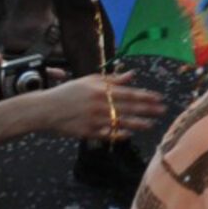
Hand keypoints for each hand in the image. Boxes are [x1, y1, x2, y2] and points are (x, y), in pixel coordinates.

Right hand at [33, 71, 168, 142]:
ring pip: (120, 122)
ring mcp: (93, 120)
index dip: (146, 97)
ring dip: (138, 124)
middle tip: (162, 111)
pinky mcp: (87, 132)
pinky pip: (107, 134)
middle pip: (129, 108)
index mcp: (101, 91)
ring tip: (151, 124)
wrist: (45, 109)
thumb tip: (133, 74)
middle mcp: (99, 105)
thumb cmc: (69, 92)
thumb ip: (113, 79)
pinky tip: (129, 134)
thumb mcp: (90, 81)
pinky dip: (119, 134)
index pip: (129, 94)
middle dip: (148, 110)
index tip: (159, 98)